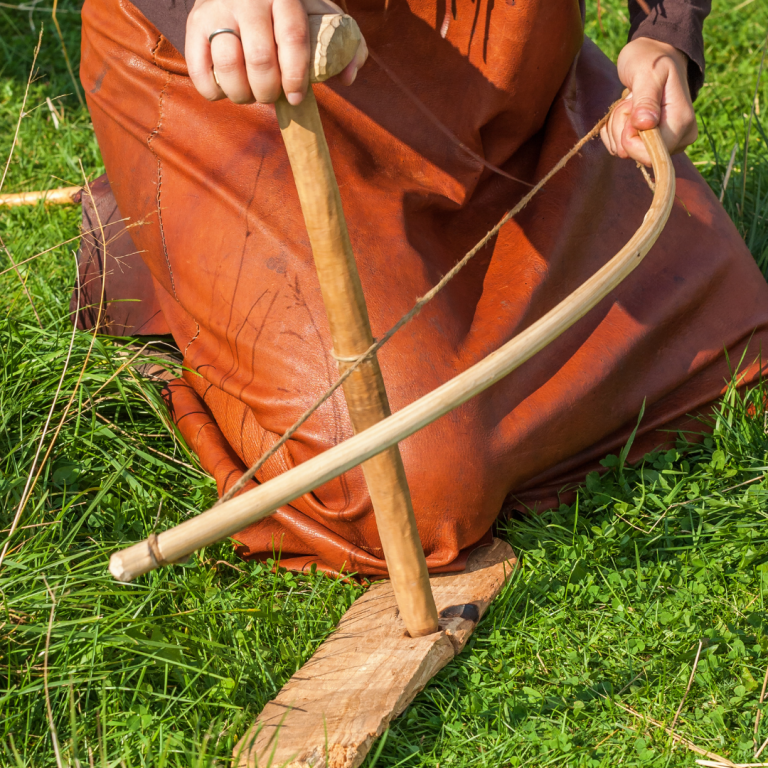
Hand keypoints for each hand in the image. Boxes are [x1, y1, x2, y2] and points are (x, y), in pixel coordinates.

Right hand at [186, 0, 367, 105]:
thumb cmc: (290, 12)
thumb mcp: (321, 17)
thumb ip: (347, 45)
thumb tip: (349, 78)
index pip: (292, 40)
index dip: (296, 77)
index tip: (297, 97)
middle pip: (260, 60)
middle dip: (269, 91)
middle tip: (273, 96)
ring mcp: (216, 10)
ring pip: (229, 67)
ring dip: (243, 95)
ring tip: (251, 94)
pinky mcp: (194, 25)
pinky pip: (201, 72)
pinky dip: (216, 92)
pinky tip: (228, 90)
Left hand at [601, 37, 697, 166]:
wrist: (654, 55)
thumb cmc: (651, 59)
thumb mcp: (647, 72)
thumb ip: (646, 99)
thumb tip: (646, 124)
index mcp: (682, 123)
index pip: (650, 154)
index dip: (631, 139)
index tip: (630, 112)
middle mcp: (678, 138)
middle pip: (634, 153)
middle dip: (622, 127)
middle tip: (631, 100)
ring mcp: (664, 143)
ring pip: (623, 151)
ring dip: (617, 125)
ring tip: (630, 101)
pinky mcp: (649, 144)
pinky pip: (619, 148)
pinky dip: (615, 129)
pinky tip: (626, 110)